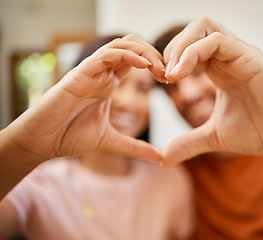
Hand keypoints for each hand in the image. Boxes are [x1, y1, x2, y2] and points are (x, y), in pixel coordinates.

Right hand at [4, 35, 164, 162]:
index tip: (168, 80)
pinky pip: (107, 54)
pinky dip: (128, 55)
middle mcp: (102, 74)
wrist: (43, 142)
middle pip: (132, 47)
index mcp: (109, 84)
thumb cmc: (70, 136)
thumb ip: (135, 147)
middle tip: (166, 73)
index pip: (136, 61)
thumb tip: (160, 158)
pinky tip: (144, 65)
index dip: (154, 65)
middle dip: (153, 54)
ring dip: (144, 51)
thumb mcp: (111, 140)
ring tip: (157, 68)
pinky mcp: (81, 73)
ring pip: (121, 44)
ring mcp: (92, 71)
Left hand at [161, 17, 262, 166]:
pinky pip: (215, 41)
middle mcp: (229, 57)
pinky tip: (181, 75)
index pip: (189, 48)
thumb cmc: (261, 131)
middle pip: (194, 30)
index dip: (170, 60)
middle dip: (171, 49)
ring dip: (179, 47)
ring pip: (203, 27)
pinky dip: (191, 53)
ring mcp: (240, 54)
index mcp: (220, 70)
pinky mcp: (249, 56)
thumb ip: (189, 144)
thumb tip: (163, 160)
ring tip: (172, 75)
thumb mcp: (215, 137)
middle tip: (163, 76)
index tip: (161, 82)